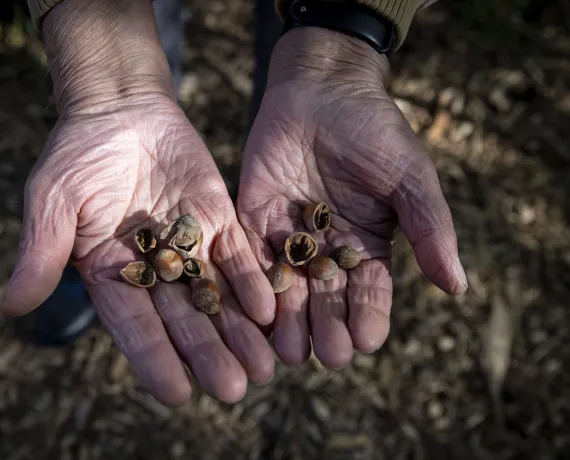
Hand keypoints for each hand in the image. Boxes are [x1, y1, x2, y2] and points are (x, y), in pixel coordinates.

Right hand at [0, 0, 275, 405]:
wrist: (120, 110)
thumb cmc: (76, 156)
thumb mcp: (52, 201)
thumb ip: (42, 252)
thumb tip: (11, 307)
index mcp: (111, 276)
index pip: (134, 326)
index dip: (155, 359)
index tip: (178, 394)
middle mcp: (154, 271)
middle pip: (184, 320)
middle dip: (209, 354)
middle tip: (235, 389)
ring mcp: (189, 247)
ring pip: (216, 296)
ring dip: (239, 330)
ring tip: (265, 367)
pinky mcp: (216, 221)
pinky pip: (237, 255)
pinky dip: (252, 281)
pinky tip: (269, 308)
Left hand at [238, 29, 467, 367]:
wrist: (321, 90)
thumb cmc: (374, 131)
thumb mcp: (409, 177)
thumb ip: (429, 228)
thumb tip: (457, 286)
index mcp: (367, 246)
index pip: (369, 293)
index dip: (369, 317)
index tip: (366, 341)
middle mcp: (327, 251)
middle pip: (326, 301)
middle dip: (327, 328)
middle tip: (325, 353)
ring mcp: (288, 238)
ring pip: (288, 290)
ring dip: (289, 321)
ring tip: (290, 349)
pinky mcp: (254, 221)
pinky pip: (252, 258)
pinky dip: (254, 284)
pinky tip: (255, 310)